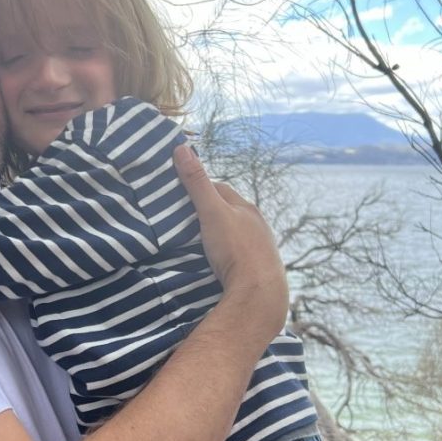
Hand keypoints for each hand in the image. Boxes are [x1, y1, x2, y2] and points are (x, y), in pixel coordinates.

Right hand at [173, 145, 288, 340]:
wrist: (259, 292)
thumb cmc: (235, 248)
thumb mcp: (211, 211)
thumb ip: (197, 183)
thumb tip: (181, 148)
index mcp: (247, 208)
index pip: (221, 190)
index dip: (201, 188)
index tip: (181, 193)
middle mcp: (257, 225)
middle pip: (229, 212)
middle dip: (210, 212)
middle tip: (185, 218)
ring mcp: (260, 249)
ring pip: (235, 235)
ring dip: (219, 236)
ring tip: (197, 241)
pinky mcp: (258, 270)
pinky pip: (238, 256)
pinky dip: (226, 255)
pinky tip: (216, 263)